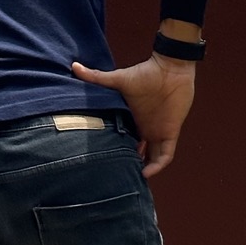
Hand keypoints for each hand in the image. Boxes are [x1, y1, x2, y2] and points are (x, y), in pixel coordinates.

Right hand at [70, 53, 195, 176]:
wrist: (171, 68)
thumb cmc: (145, 72)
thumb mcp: (118, 79)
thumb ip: (97, 77)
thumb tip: (74, 66)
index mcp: (132, 118)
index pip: (124, 139)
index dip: (118, 150)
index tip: (106, 160)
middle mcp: (145, 128)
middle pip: (138, 152)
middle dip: (130, 163)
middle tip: (117, 174)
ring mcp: (158, 132)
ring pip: (152, 158)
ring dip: (144, 168)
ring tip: (131, 178)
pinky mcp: (170, 133)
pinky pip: (166, 155)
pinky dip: (158, 165)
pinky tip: (146, 173)